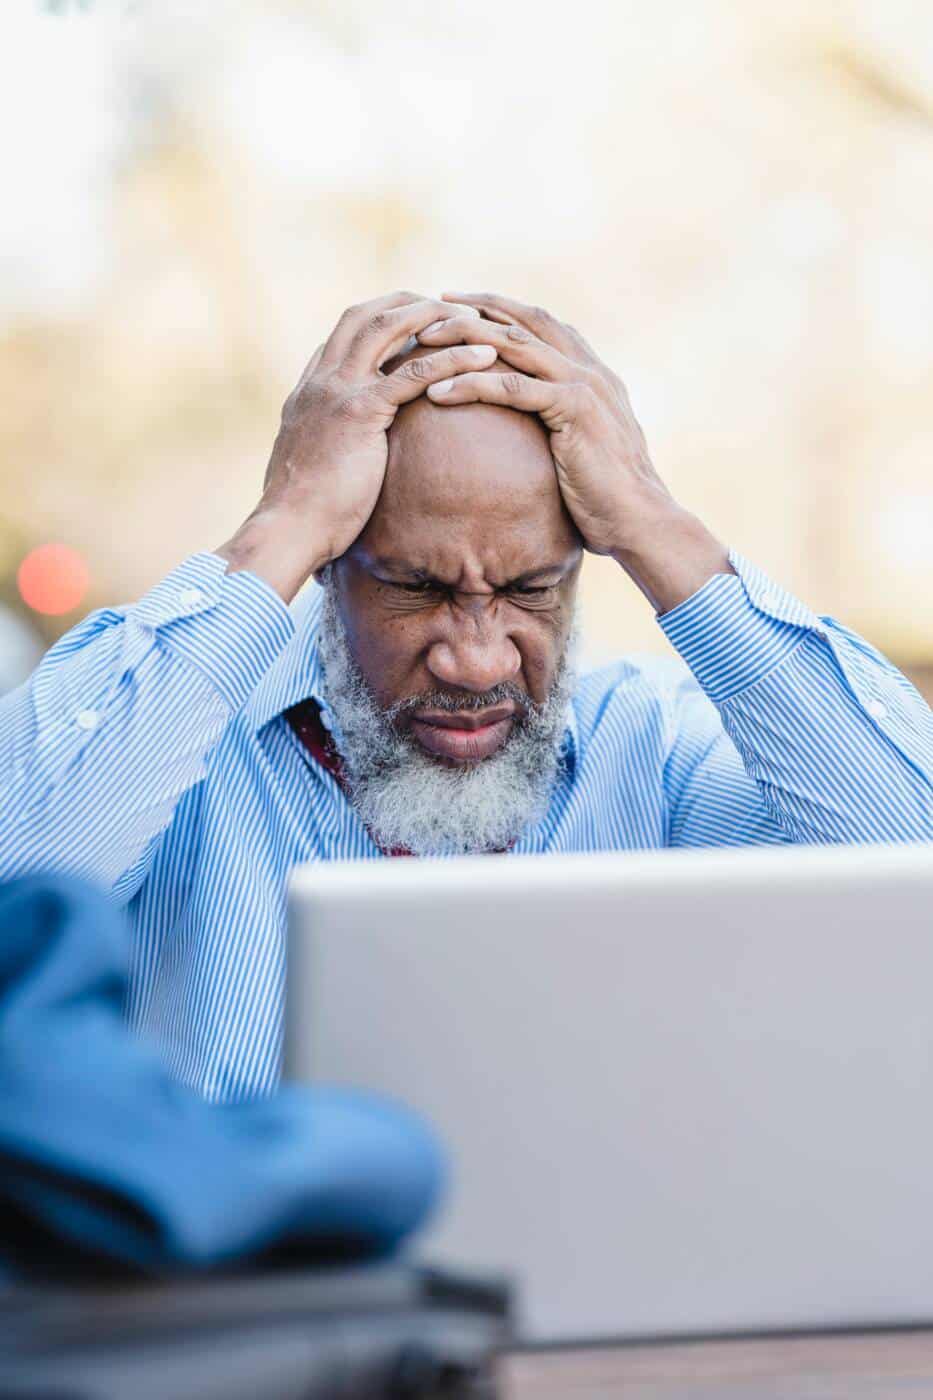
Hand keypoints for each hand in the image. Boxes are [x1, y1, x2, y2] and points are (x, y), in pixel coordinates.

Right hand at [218, 291, 496, 600]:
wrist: (286, 530)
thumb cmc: (303, 514)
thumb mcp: (312, 467)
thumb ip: (327, 447)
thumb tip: (343, 458)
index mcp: (309, 391)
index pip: (344, 334)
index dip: (380, 318)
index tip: (414, 319)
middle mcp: (321, 380)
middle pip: (365, 314)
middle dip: (409, 302)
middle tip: (449, 305)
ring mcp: (338, 390)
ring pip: (389, 328)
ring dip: (435, 316)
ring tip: (473, 320)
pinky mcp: (360, 412)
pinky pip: (413, 373)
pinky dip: (452, 359)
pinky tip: (484, 358)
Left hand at [419, 292, 731, 612]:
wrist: (640, 521)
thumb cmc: (606, 497)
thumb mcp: (582, 449)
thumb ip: (562, 425)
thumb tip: (531, 430)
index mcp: (591, 372)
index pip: (540, 323)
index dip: (498, 309)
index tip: (457, 306)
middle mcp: (589, 369)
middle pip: (523, 321)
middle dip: (474, 310)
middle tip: (429, 311)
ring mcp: (584, 385)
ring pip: (514, 345)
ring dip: (464, 339)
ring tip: (424, 343)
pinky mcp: (575, 409)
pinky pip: (514, 388)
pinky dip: (473, 384)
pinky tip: (438, 392)